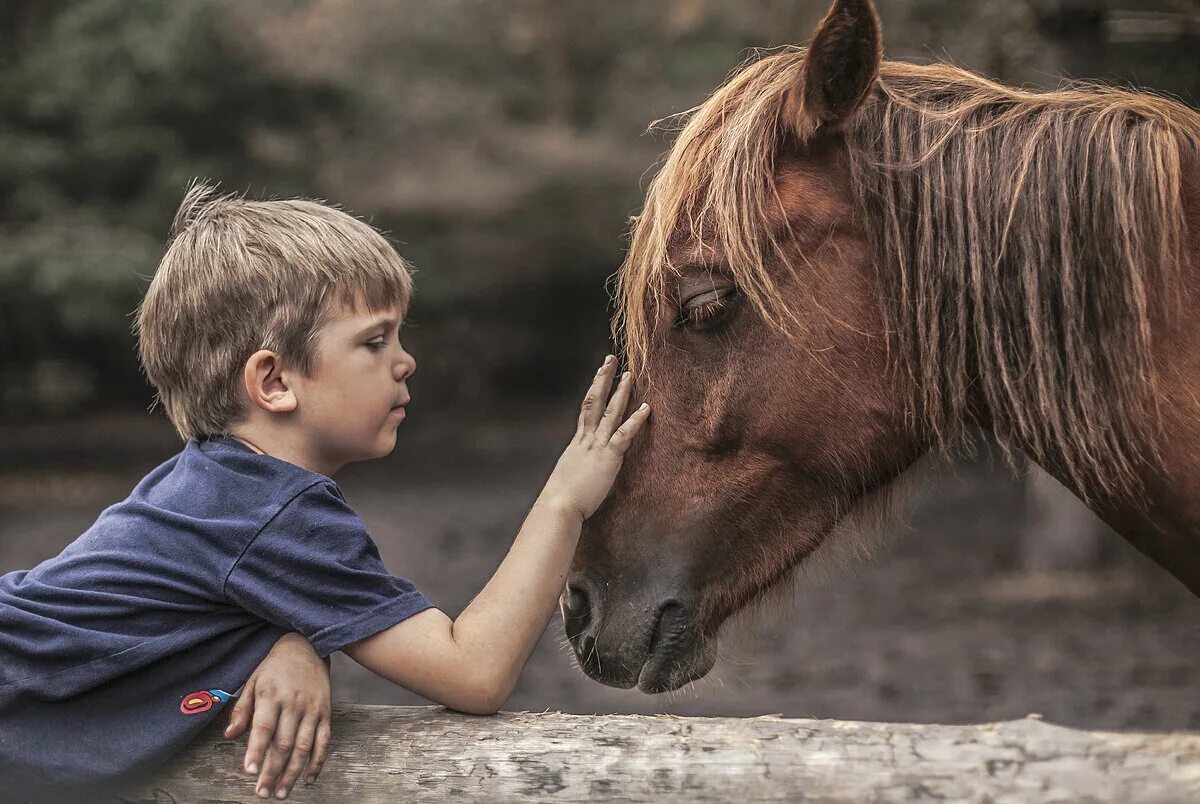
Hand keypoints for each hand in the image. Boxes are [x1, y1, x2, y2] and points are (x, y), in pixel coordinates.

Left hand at [224, 632, 331, 798]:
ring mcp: (312, 709)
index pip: (263, 727)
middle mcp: (293, 703)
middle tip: (263, 792)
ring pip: (304, 746)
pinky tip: (308, 779)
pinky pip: (324, 741)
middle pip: (284, 742)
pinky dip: (317, 761)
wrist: (307, 646)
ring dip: (293, 772)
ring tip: (282, 792)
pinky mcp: (325, 712)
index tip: (250, 772)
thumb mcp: (253, 682)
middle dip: (273, 771)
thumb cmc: (275, 667)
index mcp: (271, 695)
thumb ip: (241, 710)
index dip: (257, 750)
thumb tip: (229, 736)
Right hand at [542, 355, 650, 519]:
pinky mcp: (608, 458)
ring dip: (621, 392)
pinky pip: (623, 435)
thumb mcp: (569, 475)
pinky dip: (635, 420)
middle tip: (611, 359)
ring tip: (630, 374)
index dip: (593, 390)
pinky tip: (646, 408)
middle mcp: (586, 440)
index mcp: (578, 443)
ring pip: (610, 412)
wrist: (558, 506)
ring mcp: (597, 447)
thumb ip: (578, 467)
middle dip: (604, 379)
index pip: (586, 410)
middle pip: (594, 401)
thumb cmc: (562, 498)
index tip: (599, 374)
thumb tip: (581, 469)